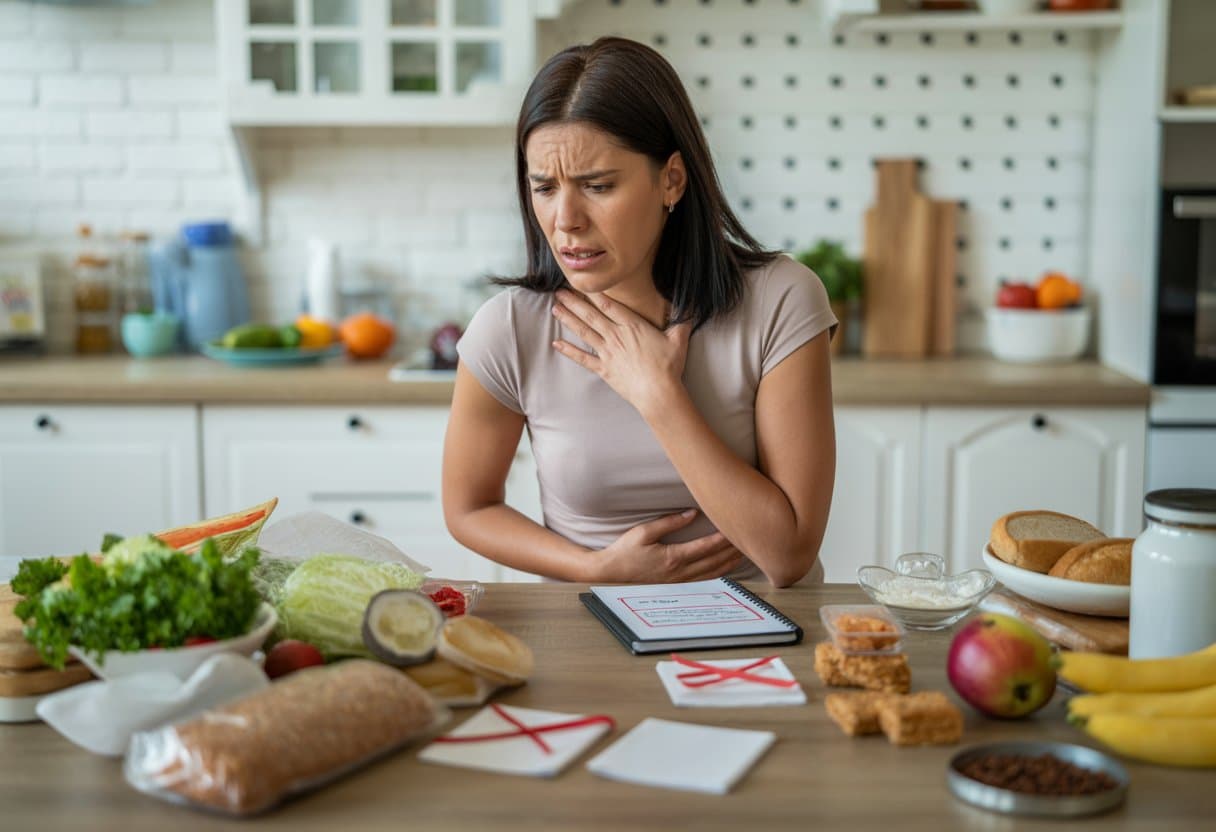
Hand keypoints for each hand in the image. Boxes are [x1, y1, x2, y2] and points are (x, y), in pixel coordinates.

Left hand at [551, 288, 691, 414]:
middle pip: (591, 315)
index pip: (609, 305)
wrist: (658, 393)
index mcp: (633, 326)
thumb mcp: (679, 339)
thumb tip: (690, 305)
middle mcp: (616, 336)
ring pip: (584, 332)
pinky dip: (569, 351)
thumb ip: (681, 320)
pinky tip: (556, 343)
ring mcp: (608, 352)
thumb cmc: (669, 367)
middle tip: (559, 291)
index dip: (595, 293)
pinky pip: (582, 358)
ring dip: (568, 319)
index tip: (583, 283)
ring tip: (555, 308)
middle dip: (574, 302)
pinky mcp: (603, 369)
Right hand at [591, 510, 745, 582]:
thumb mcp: (644, 532)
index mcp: (673, 558)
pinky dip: (721, 572)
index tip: (739, 528)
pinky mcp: (678, 585)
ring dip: (731, 562)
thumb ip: (669, 522)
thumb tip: (692, 512)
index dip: (725, 538)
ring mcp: (680, 582)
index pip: (707, 547)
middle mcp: (680, 573)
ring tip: (746, 550)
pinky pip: (706, 579)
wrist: (611, 573)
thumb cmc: (625, 551)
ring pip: (714, 572)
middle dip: (734, 549)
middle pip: (716, 561)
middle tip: (750, 537)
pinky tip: (729, 565)